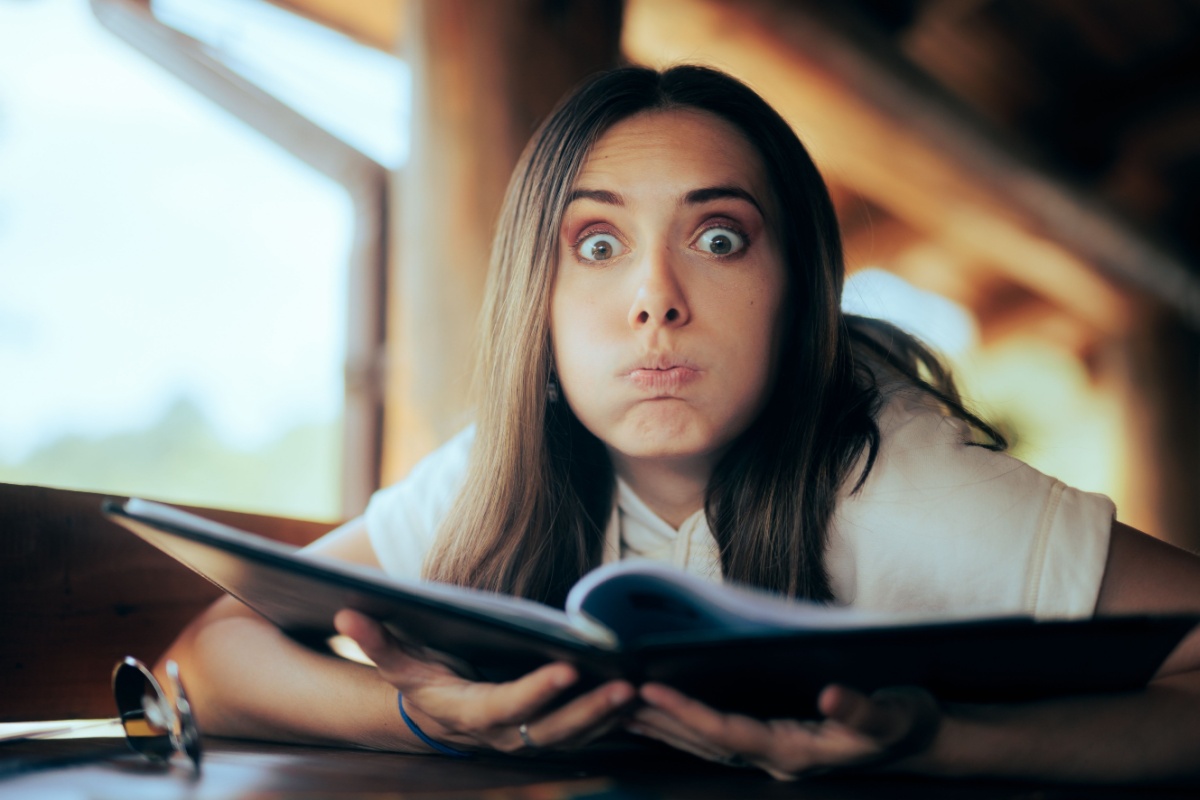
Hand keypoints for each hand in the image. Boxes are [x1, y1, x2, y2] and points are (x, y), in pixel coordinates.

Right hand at [334, 609, 634, 754]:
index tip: (566, 669)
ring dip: (611, 717)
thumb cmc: (422, 681)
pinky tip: (647, 698)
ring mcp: (531, 738)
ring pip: (577, 736)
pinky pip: (589, 733)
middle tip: (625, 686)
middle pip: (552, 730)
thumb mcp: (398, 662)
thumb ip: (376, 640)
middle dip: (590, 711)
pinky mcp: (552, 733)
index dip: (536, 692)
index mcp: (470, 712)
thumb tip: (345, 609)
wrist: (439, 719)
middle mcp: (505, 733)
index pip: (506, 706)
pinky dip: (618, 721)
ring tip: (644, 689)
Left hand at [627, 683, 940, 779]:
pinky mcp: (775, 743)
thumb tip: (832, 696)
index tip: (650, 692)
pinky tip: (662, 713)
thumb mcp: (894, 716)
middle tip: (611, 698)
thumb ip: (862, 712)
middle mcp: (777, 758)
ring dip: (663, 726)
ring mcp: (774, 754)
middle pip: (704, 743)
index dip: (688, 714)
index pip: (728, 734)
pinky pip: (718, 737)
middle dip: (658, 722)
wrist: (921, 740)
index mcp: (797, 752)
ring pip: (705, 744)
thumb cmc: (908, 724)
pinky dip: (685, 724)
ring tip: (619, 707)